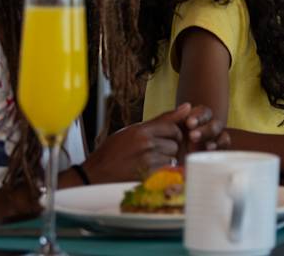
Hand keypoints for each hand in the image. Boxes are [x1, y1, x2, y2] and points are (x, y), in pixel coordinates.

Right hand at [84, 103, 222, 180]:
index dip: (172, 134)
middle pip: (174, 144)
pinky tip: (147, 171)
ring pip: (172, 158)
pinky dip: (161, 172)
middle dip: (168, 148)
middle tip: (153, 152)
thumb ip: (161, 119)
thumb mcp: (132, 130)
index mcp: (141, 130)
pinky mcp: (148, 177)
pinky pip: (166, 171)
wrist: (95, 175)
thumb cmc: (113, 151)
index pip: (172, 127)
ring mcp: (147, 161)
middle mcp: (145, 144)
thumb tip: (188, 106)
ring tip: (147, 162)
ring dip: (165, 161)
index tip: (166, 138)